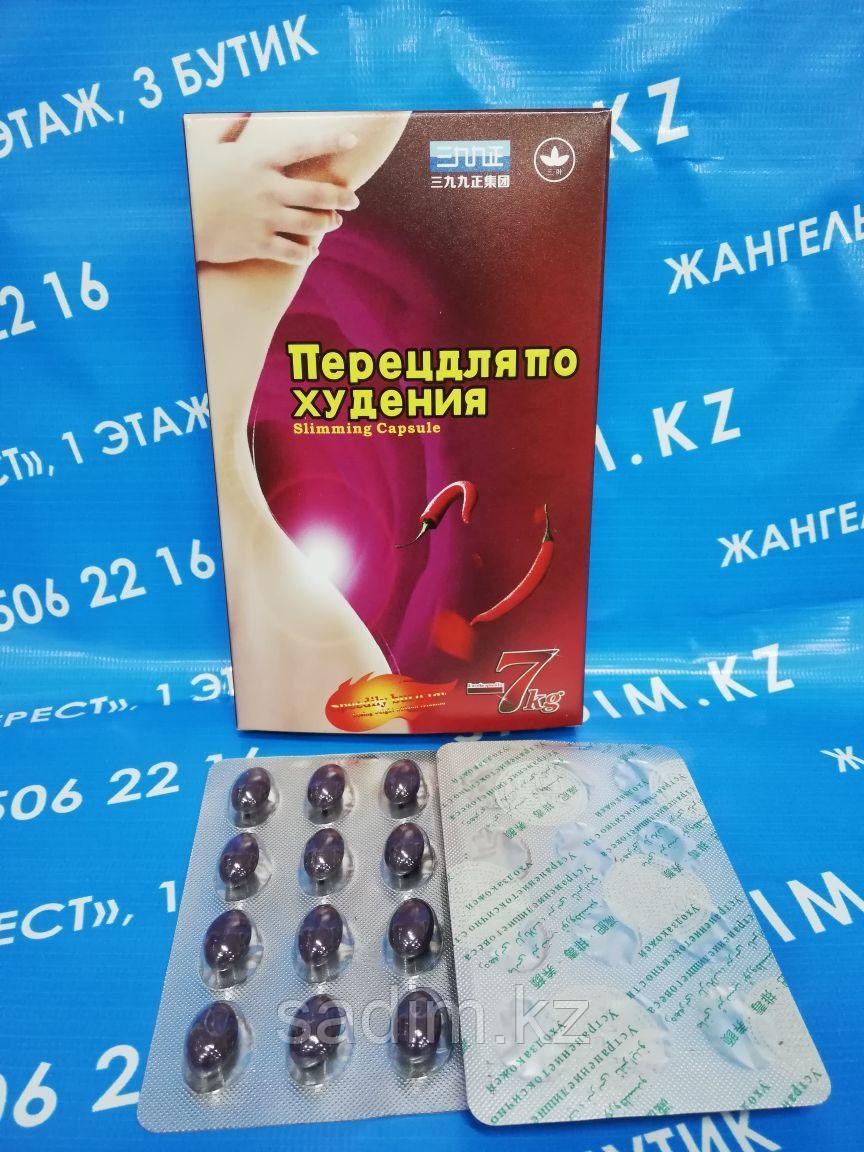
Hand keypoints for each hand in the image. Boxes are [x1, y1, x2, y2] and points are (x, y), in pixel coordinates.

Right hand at [185, 113, 360, 264]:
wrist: (173, 219)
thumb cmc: (188, 178)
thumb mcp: (205, 146)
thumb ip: (230, 127)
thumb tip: (242, 108)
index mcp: (258, 161)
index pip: (303, 147)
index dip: (331, 142)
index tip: (353, 140)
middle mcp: (267, 189)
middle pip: (319, 194)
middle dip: (343, 197)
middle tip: (354, 200)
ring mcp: (265, 218)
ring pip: (313, 224)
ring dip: (329, 224)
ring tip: (334, 222)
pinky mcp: (258, 244)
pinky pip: (294, 252)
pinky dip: (307, 253)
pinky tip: (311, 251)